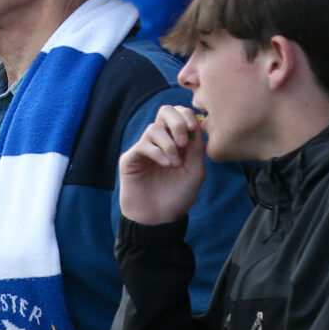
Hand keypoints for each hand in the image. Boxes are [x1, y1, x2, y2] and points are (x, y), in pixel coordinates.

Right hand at [119, 105, 206, 224]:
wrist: (160, 218)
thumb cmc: (178, 196)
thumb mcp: (195, 171)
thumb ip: (197, 148)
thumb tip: (197, 124)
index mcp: (177, 141)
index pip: (180, 114)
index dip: (187, 115)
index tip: (194, 129)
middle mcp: (161, 141)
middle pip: (165, 111)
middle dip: (177, 122)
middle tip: (183, 142)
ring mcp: (145, 148)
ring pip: (154, 128)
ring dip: (168, 144)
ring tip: (174, 164)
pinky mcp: (131, 158)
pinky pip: (143, 144)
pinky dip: (158, 152)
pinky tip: (166, 164)